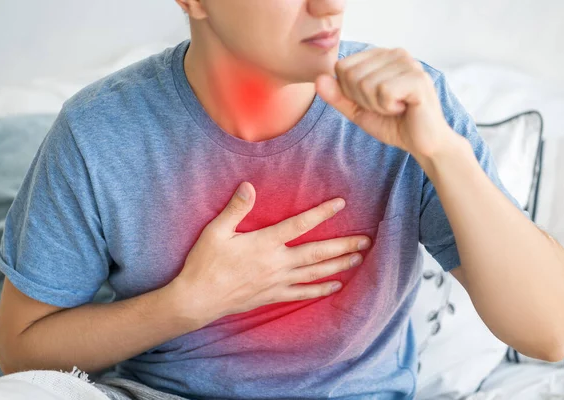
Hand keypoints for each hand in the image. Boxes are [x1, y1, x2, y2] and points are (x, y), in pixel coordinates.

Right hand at [171, 182, 371, 325]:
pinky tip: (336, 286)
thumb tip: (248, 185)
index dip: (321, 213)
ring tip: (358, 258)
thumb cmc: (205, 263)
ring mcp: (277, 282)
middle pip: (317, 252)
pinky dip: (321, 289)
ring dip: (339, 265)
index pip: (299, 225)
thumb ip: (236, 208)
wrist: (197, 299)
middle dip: (343, 245)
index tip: (340, 204)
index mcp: (264, 243)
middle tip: (366, 239)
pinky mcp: (273, 296)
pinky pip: (302, 293)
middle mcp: (277, 263)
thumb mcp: (216, 231)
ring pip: (315, 273)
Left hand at [315, 47, 456, 160]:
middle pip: (351, 75)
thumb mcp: (358, 111)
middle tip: (386, 107)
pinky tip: (404, 108)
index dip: (350, 93)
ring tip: (396, 108)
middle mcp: (395, 53)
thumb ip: (338, 96)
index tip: (372, 101)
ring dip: (377, 106)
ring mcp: (408, 63)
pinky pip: (383, 91)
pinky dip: (388, 107)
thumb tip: (318, 79)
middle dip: (363, 100)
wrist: (422, 143)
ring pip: (366, 84)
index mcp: (380, 56)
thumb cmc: (393, 124)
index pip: (342, 67)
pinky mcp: (417, 78)